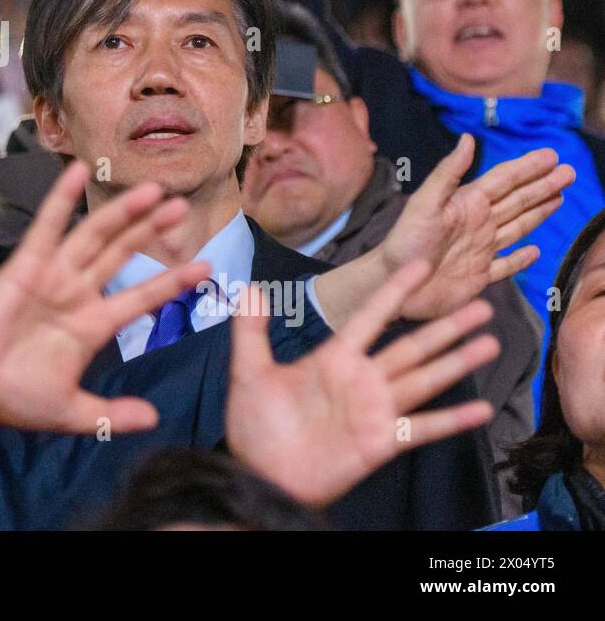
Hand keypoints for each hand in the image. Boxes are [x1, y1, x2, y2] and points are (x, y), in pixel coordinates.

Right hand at [0, 161, 210, 431]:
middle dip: (152, 230)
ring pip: (96, 235)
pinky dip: (62, 198)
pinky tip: (79, 171)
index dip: (173, 281)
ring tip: (154, 190)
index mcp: (91, 325)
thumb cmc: (9, 396)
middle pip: (123, 254)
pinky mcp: (27, 263)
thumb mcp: (71, 412)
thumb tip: (154, 420)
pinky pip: (49, 226)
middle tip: (183, 206)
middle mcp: (76, 293)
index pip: (141, 296)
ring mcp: (53, 275)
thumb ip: (112, 414)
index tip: (207, 267)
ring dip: (123, 212)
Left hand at [227, 260, 496, 507]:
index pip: (371, 316)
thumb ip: (251, 330)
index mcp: (334, 358)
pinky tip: (480, 409)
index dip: (395, 290)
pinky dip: (451, 420)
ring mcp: (375, 411)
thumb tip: (249, 287)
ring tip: (489, 343)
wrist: (260, 473)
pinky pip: (421, 428)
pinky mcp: (381, 442)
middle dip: (446, 328)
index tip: (421, 265)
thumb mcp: (249, 371)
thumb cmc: (256, 425)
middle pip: (411, 347)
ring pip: (424, 379)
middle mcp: (361, 380)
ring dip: (456, 362)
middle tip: (483, 306)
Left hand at [379, 135, 572, 317]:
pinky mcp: (479, 276)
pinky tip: (535, 251)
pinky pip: (506, 265)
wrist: (392, 283)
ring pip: (517, 226)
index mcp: (466, 204)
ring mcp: (480, 249)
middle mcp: (477, 224)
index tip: (552, 156)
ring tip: (560, 197)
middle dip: (542, 185)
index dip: (527, 168)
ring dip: (539, 212)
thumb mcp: (425, 203)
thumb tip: (469, 139)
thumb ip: (448, 173)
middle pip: (517, 200)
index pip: (504, 180)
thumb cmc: (404, 241)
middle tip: (569, 171)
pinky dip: (521, 259)